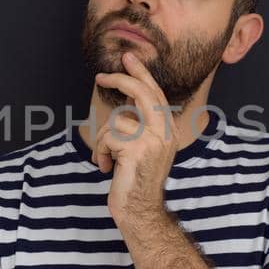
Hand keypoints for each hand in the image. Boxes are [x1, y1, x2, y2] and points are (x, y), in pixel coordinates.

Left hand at [92, 50, 178, 225]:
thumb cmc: (136, 180)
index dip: (141, 74)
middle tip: (100, 76)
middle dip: (119, 80)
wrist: (140, 210)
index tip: (129, 58)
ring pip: (115, 121)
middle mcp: (165, 132)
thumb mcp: (142, 147)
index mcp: (168, 130)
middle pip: (141, 93)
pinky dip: (100, 154)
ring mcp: (152, 140)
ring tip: (107, 159)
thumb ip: (139, 123)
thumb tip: (127, 95)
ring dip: (103, 141)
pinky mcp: (136, 149)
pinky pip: (107, 138)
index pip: (155, 93)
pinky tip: (106, 168)